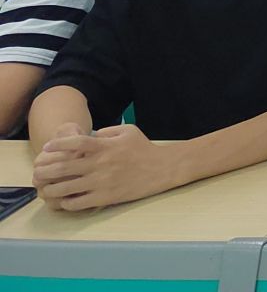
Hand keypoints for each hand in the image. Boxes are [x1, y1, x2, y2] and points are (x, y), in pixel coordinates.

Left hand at [32, 123, 176, 209]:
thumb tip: (90, 135)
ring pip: (67, 188)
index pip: (76, 142)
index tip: (47, 147)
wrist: (162, 169)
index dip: (58, 144)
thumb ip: (107, 131)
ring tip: (45, 189)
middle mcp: (100, 164)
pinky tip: (64, 201)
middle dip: (46, 170)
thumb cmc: (144, 148)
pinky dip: (67, 203)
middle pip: (64, 167)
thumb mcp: (128, 131)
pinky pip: (78, 203)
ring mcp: (101, 182)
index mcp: (105, 146)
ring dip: (52, 189)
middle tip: (37, 172)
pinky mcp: (105, 197)